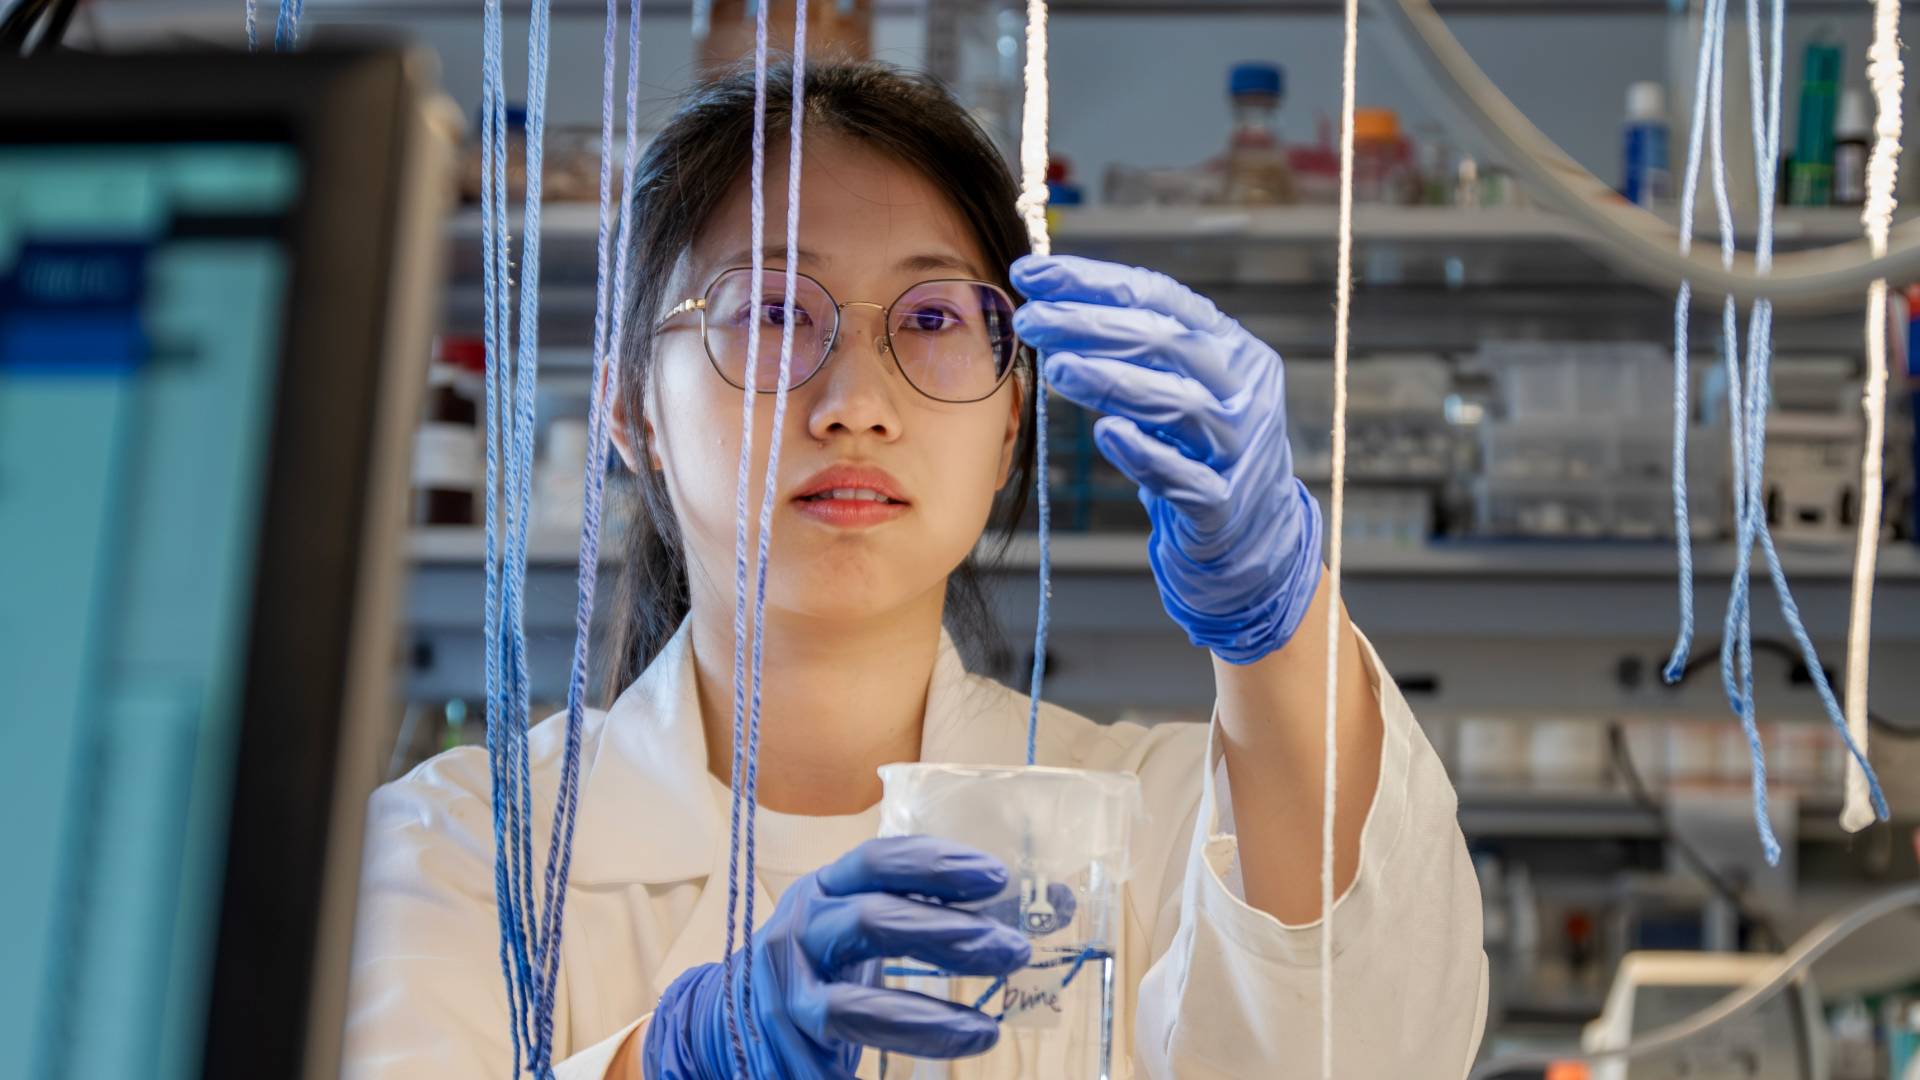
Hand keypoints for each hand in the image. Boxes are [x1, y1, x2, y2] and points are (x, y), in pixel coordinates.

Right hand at [641, 837, 1030, 1078]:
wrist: (733, 1019)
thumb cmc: (825, 965)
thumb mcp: (869, 928)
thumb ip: (938, 917)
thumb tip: (1049, 905)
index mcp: (826, 888)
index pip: (879, 861)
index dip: (936, 865)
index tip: (996, 877)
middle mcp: (801, 929)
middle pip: (874, 921)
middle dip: (950, 936)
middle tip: (1013, 951)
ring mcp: (787, 991)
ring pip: (857, 1005)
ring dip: (928, 1018)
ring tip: (985, 1030)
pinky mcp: (787, 1044)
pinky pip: (842, 1058)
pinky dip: (894, 1057)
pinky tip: (944, 1055)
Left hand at [1012, 254, 1321, 663]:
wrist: (1251, 532)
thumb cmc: (1196, 447)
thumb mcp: (1174, 385)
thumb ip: (1131, 348)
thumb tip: (1049, 301)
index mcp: (1227, 344)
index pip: (1158, 297)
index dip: (1092, 281)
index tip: (1032, 272)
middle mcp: (1241, 386)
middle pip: (1165, 342)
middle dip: (1090, 324)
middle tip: (1031, 318)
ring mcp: (1239, 445)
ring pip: (1177, 403)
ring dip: (1113, 382)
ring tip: (1057, 368)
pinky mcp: (1226, 503)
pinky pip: (1185, 476)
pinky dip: (1146, 454)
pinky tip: (1107, 434)